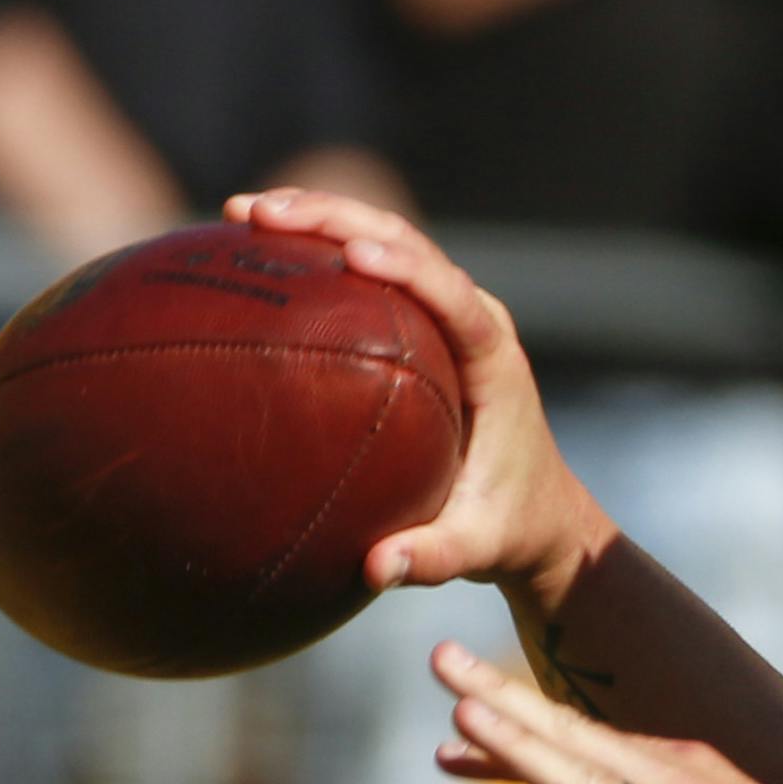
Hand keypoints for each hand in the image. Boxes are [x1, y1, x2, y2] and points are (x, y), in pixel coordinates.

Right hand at [222, 188, 598, 593]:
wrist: (540, 514)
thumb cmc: (510, 527)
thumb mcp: (477, 547)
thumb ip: (432, 556)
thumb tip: (377, 568)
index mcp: (495, 361)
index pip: (453, 294)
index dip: (406, 265)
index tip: (352, 251)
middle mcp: (475, 323)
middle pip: (408, 244)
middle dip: (336, 219)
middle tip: (260, 215)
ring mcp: (449, 315)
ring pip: (386, 239)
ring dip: (319, 219)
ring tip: (242, 214)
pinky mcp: (424, 321)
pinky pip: (371, 270)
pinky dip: (317, 250)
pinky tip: (253, 249)